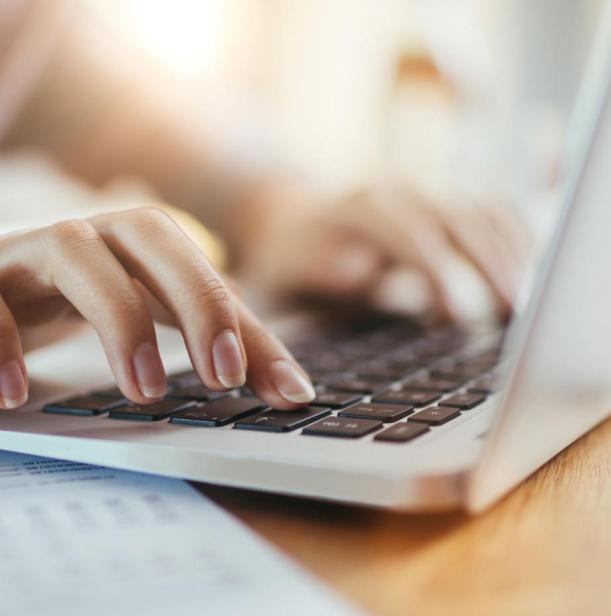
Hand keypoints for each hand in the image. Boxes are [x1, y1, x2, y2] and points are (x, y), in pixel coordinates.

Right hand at [0, 207, 314, 409]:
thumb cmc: (79, 298)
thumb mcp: (152, 314)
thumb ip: (219, 341)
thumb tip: (292, 384)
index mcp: (134, 245)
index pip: (201, 269)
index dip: (237, 320)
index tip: (274, 386)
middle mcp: (90, 236)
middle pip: (150, 232)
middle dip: (196, 299)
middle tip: (224, 376)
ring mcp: (28, 251)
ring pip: (74, 251)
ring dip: (118, 319)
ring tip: (146, 391)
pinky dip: (1, 340)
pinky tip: (18, 393)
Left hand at [241, 188, 531, 321]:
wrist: (287, 222)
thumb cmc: (288, 261)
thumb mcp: (289, 271)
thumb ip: (323, 271)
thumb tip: (364, 270)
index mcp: (358, 210)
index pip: (409, 233)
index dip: (438, 272)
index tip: (459, 315)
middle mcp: (396, 194)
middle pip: (459, 218)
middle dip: (491, 264)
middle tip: (516, 312)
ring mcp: (421, 197)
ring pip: (483, 212)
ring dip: (512, 253)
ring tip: (529, 300)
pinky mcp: (437, 207)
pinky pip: (490, 212)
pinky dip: (515, 238)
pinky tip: (527, 270)